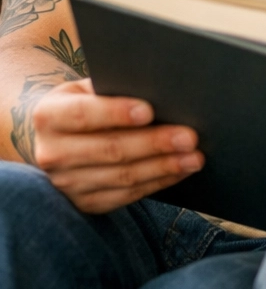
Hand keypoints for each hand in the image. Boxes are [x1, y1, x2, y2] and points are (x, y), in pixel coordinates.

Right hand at [31, 79, 202, 213]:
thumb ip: (115, 85)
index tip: (149, 111)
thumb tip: (161, 88)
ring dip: (163, 167)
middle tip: (190, 137)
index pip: (84, 114)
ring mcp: (65, 183)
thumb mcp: (90, 86)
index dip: (116, 113)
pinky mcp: (83, 203)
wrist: (59, 134)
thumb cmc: (87, 100)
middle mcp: (51, 153)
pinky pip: (124, 196)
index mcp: (49, 115)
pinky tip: (180, 171)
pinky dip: (156, 183)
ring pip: (121, 177)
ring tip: (194, 157)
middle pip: (109, 149)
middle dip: (154, 143)